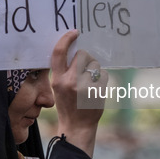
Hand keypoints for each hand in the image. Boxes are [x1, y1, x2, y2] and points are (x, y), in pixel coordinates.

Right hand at [51, 30, 107, 157]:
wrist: (77, 126)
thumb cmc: (67, 105)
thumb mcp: (58, 88)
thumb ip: (63, 72)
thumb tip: (73, 51)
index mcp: (57, 80)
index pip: (59, 53)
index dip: (66, 39)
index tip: (74, 32)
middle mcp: (70, 81)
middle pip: (82, 55)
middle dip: (84, 58)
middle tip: (84, 69)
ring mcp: (84, 86)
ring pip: (94, 64)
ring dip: (93, 69)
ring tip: (89, 84)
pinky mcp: (97, 90)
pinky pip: (102, 75)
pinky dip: (100, 79)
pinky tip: (95, 90)